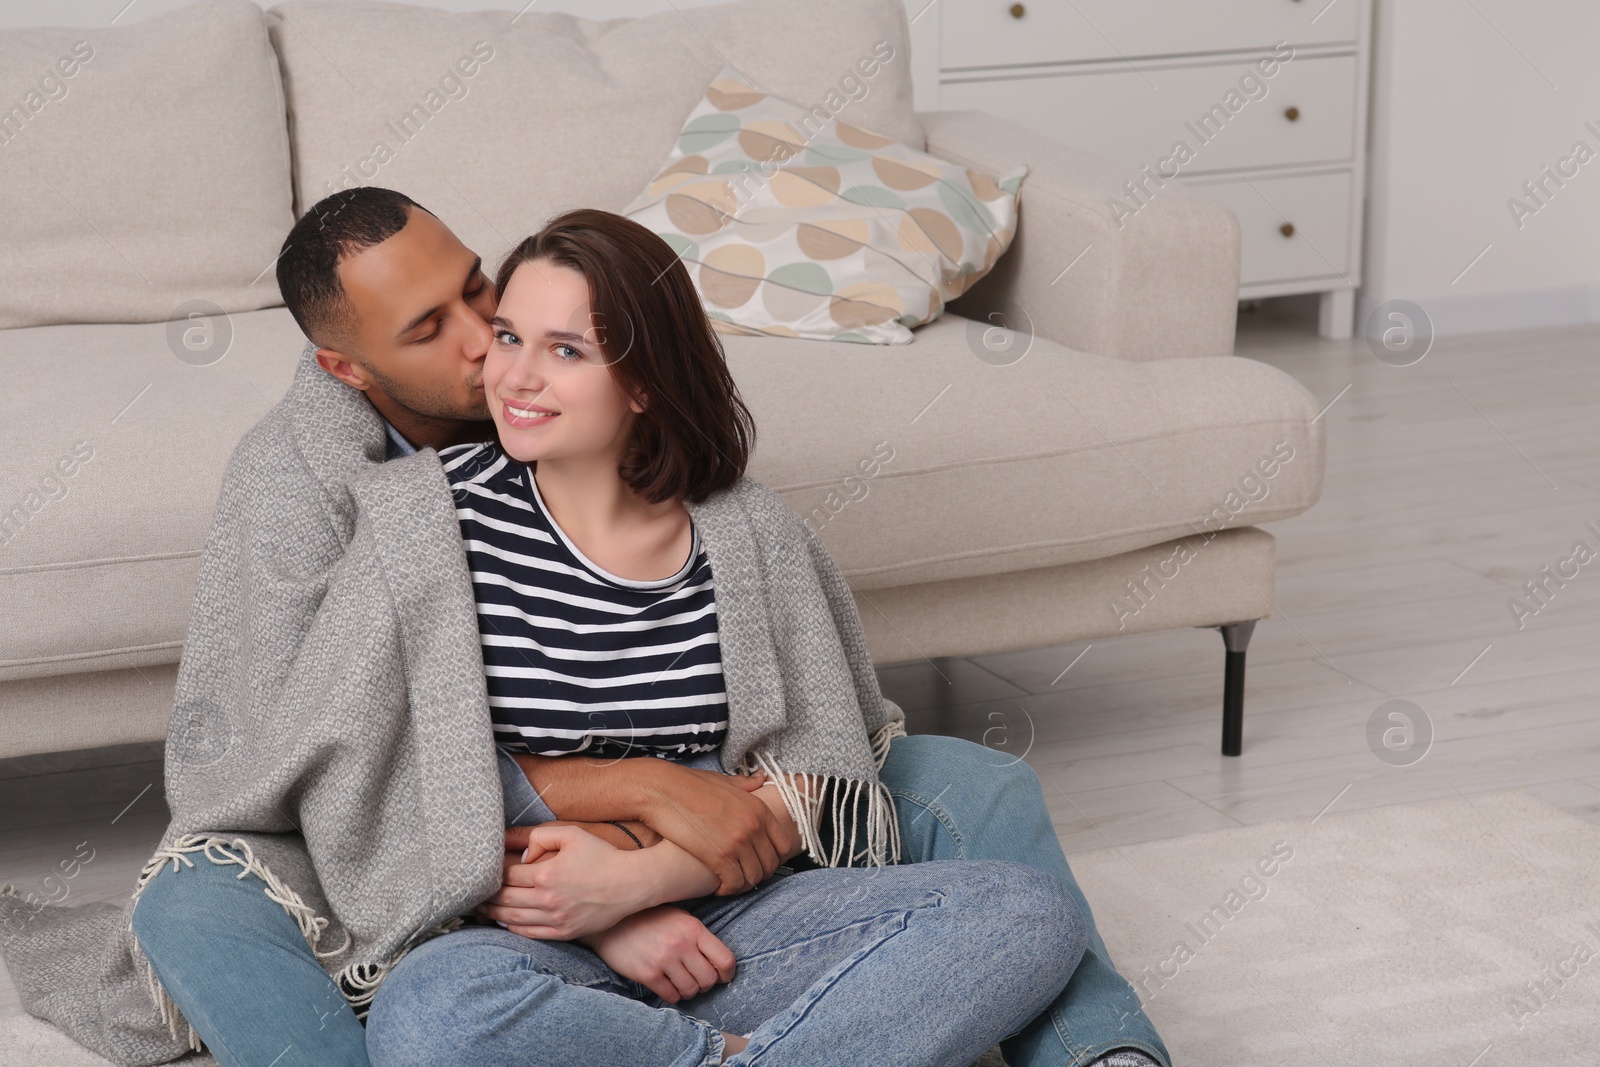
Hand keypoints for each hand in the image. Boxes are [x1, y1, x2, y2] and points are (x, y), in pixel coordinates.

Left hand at [478, 825, 650, 939]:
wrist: (630, 884)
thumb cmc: (602, 856)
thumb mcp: (573, 835)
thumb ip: (541, 836)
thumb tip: (522, 853)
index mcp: (546, 874)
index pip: (508, 875)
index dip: (493, 874)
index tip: (484, 873)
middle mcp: (547, 900)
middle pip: (505, 899)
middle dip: (487, 897)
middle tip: (473, 895)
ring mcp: (556, 919)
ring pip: (513, 919)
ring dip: (494, 915)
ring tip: (482, 910)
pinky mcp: (564, 932)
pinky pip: (530, 934)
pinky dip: (513, 929)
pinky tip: (504, 922)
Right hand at [579, 905, 736, 1003]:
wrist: (612, 922)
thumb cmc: (649, 918)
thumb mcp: (678, 918)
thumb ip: (697, 937)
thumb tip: (717, 962)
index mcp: (693, 928)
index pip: (725, 959)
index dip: (727, 973)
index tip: (722, 975)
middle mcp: (682, 944)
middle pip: (709, 979)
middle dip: (706, 983)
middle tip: (696, 979)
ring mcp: (664, 960)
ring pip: (691, 990)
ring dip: (689, 991)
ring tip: (681, 983)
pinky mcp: (648, 974)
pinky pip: (672, 996)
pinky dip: (673, 995)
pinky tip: (667, 986)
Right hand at [639, 766, 799, 895]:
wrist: (661, 790)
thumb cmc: (688, 784)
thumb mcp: (723, 780)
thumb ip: (745, 784)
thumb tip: (760, 778)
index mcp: (758, 808)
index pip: (784, 845)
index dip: (773, 858)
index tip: (759, 862)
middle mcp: (754, 825)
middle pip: (770, 865)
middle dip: (758, 874)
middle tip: (742, 876)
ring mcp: (738, 841)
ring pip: (754, 877)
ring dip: (742, 885)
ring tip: (729, 883)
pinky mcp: (719, 856)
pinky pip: (735, 883)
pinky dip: (728, 889)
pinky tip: (717, 886)